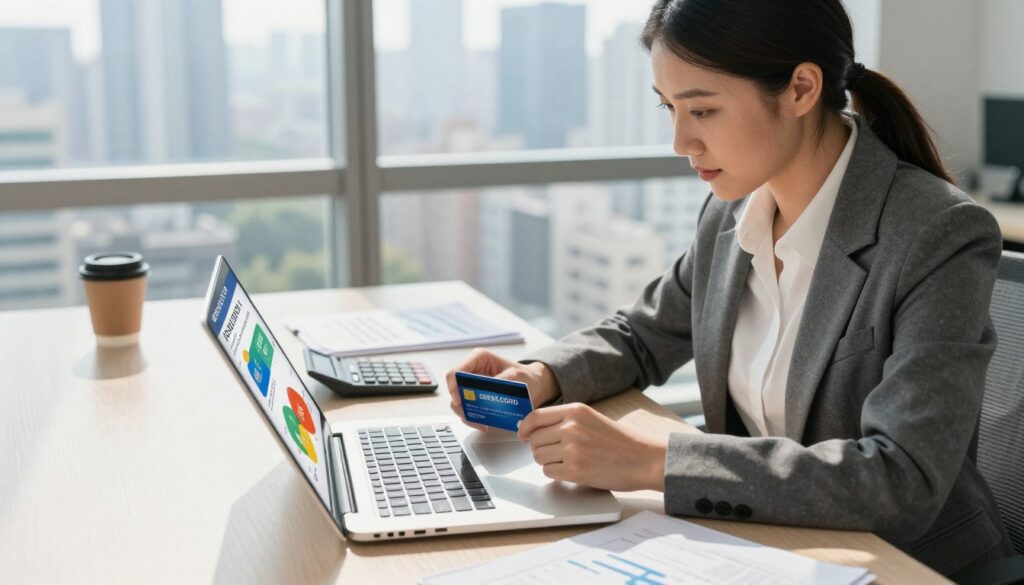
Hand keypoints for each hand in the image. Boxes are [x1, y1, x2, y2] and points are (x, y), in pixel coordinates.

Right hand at [445, 348, 559, 431]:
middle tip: (471, 417)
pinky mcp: (475, 397)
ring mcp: (472, 385)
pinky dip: (473, 418)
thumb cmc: (525, 376)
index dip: (453, 387)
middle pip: (454, 389)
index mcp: (478, 359)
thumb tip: (486, 391)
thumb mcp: (516, 376)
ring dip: (467, 414)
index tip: (460, 401)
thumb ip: (500, 381)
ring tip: (481, 423)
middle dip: (460, 405)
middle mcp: (472, 371)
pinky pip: (467, 410)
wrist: (533, 386)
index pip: (455, 372)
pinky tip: (484, 423)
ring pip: (458, 402)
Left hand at [517, 403, 666, 491]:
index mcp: (575, 411)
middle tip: (555, 453)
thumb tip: (531, 427)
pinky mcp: (575, 470)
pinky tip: (572, 471)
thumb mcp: (591, 419)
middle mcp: (571, 427)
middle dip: (539, 448)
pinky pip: (548, 472)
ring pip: (539, 456)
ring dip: (548, 461)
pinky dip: (556, 474)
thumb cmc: (619, 441)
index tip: (522, 435)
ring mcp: (573, 449)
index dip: (525, 428)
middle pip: (534, 439)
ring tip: (567, 461)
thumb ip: (564, 420)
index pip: (534, 417)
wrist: (643, 459)